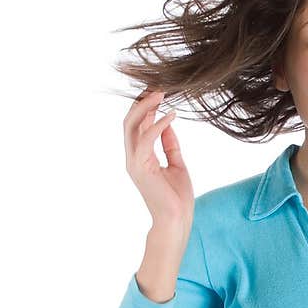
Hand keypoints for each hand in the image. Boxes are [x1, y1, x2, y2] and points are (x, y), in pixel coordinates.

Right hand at [124, 88, 194, 230]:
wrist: (176, 221)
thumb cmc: (177, 198)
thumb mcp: (177, 164)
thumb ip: (170, 145)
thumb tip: (168, 123)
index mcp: (140, 156)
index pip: (138, 124)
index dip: (146, 106)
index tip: (159, 91)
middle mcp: (133, 157)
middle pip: (130, 120)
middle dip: (142, 101)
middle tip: (158, 86)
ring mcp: (134, 162)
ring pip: (131, 125)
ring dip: (146, 106)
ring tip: (161, 93)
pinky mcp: (140, 167)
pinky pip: (146, 139)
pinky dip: (158, 124)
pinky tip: (171, 114)